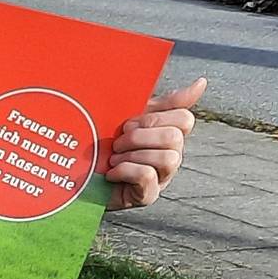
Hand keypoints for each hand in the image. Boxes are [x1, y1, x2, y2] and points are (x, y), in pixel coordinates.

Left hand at [105, 78, 205, 209]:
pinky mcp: (148, 196)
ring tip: (113, 159)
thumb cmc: (104, 142)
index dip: (154, 118)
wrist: (76, 172)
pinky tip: (111, 173)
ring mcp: (162, 178)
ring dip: (131, 155)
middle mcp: (172, 155)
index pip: (185, 119)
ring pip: (167, 158)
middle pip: (174, 137)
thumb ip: (165, 102)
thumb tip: (202, 82)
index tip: (128, 123)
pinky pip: (148, 176)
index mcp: (169, 134)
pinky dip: (125, 170)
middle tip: (117, 143)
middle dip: (139, 136)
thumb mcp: (130, 115)